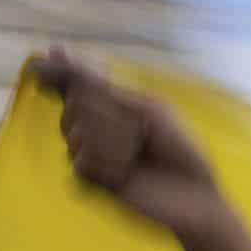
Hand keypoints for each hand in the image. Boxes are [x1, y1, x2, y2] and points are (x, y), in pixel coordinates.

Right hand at [28, 47, 250, 250]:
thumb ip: (107, 88)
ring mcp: (91, 155)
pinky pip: (81, 164)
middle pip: (72, 106)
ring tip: (136, 154)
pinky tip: (126, 175)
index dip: (61, 69)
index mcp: (110, 106)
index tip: (53, 52)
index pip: (74, 83)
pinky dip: (106, 165)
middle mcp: (94, 128)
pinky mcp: (92, 183)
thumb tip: (63, 54)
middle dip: (102, 112)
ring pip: (74, 135)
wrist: (198, 198)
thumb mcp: (149, 111)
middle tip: (135, 129)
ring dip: (110, 141)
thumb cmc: (181, 151)